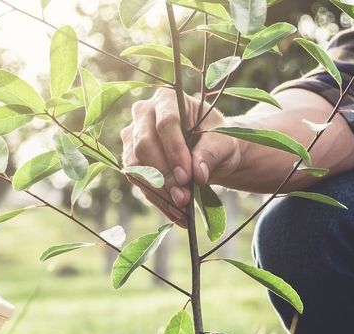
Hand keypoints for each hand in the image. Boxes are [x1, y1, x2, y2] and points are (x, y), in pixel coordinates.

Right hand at [121, 88, 243, 222]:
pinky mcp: (130, 159)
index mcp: (168, 99)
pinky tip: (174, 213)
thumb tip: (198, 174)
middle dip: (164, 174)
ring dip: (158, 190)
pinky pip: (137, 180)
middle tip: (183, 197)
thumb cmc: (217, 140)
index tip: (187, 176)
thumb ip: (211, 153)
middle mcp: (143, 113)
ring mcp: (132, 136)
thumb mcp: (223, 142)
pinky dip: (156, 199)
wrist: (210, 152)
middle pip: (144, 144)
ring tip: (180, 208)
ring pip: (135, 164)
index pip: (166, 122)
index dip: (174, 150)